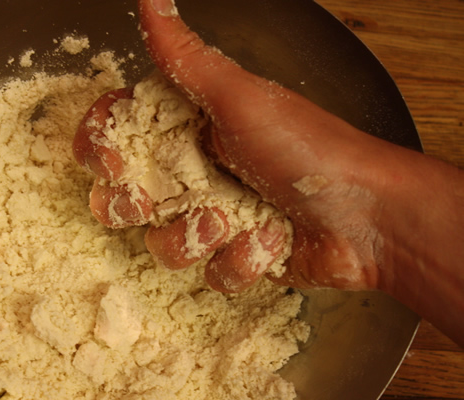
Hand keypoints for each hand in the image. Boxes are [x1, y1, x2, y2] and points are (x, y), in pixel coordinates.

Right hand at [74, 0, 405, 292]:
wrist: (367, 215)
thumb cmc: (308, 147)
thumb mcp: (239, 97)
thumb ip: (184, 57)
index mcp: (188, 127)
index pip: (118, 133)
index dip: (100, 146)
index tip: (109, 159)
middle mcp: (193, 172)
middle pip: (123, 195)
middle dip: (132, 204)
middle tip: (150, 202)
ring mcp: (212, 218)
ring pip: (162, 243)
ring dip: (197, 234)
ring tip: (235, 219)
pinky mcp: (233, 257)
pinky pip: (206, 273)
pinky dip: (238, 260)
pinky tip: (268, 241)